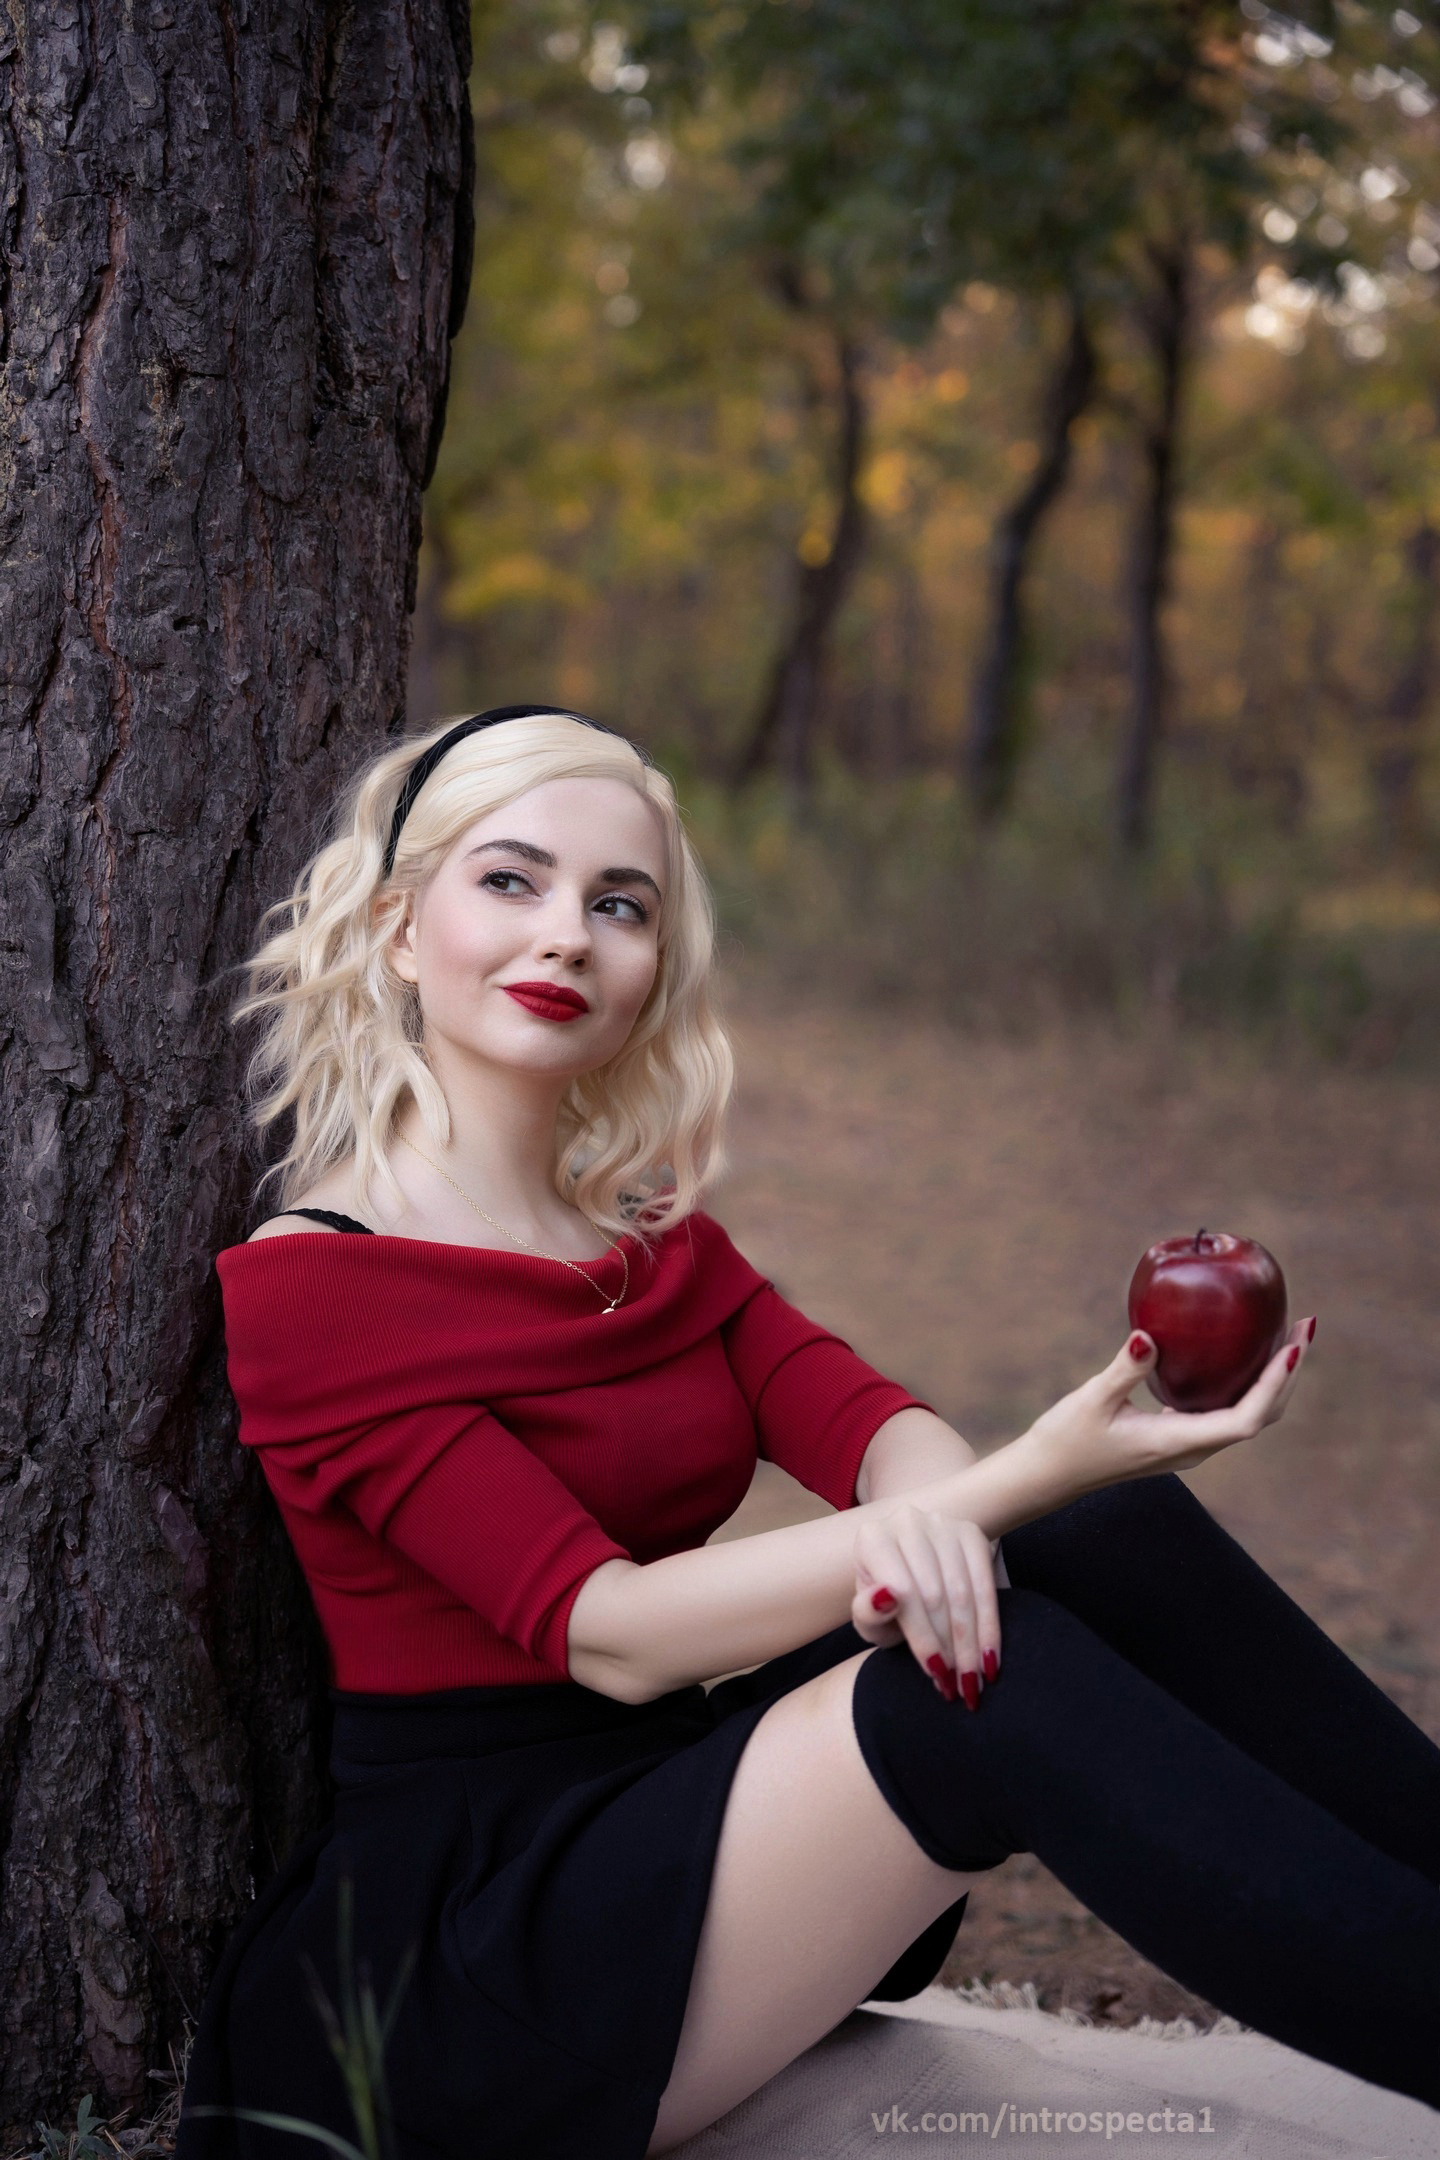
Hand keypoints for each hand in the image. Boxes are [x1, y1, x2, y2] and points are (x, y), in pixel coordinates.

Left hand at [850, 1501, 1001, 1709]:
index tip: (937, 1675)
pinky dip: (990, 1625)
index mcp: (874, 1539)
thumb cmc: (883, 1605)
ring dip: (973, 1642)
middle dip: (951, 1646)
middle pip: (937, 1593)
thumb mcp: (868, 1618)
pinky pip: (986, 1583)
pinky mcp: (972, 1533)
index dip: (923, 1637)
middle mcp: (908, 1522)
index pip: (904, 1592)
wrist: (907, 1573)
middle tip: (960, 1687)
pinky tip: (991, 1658)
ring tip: (974, 1681)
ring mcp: (943, 1524)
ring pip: (964, 1591)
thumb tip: (885, 1597)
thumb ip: (868, 1613)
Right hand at [1023, 1315, 1315, 1494]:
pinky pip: (1227, 1410)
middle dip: (1288, 1374)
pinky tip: (1241, 1354)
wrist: (1048, 1475)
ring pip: (1248, 1414)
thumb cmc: (1066, 1441)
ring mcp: (1187, 1444)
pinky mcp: (1177, 1436)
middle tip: (1305, 1326)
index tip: (1291, 1348)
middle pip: (1261, 1416)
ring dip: (1273, 1378)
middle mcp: (1193, 1448)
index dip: (1274, 1384)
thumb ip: (1125, 1368)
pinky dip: (1247, 1382)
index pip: (1246, 1418)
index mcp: (1179, 1443)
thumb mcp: (1092, 1400)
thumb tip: (1149, 1333)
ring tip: (1287, 1337)